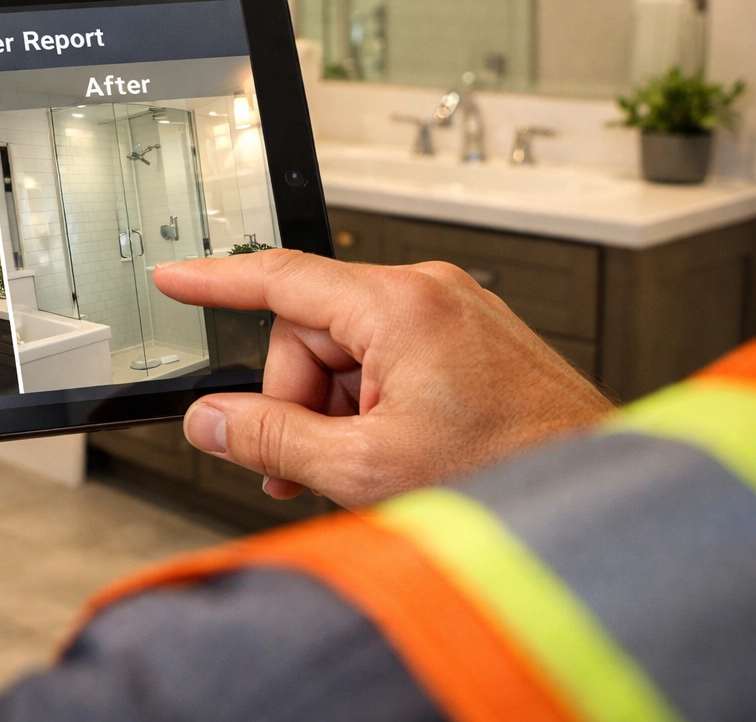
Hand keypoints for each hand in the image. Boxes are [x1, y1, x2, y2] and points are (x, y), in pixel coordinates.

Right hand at [152, 251, 611, 507]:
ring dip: (333, 413)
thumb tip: (210, 421)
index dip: (215, 281)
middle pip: (310, 332)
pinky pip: (385, 360)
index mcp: (400, 306)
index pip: (280, 277)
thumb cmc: (511, 475)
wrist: (595, 492)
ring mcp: (452, 314)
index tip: (174, 278)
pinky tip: (381, 455)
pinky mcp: (466, 339)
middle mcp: (428, 294)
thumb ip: (271, 439)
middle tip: (300, 465)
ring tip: (354, 472)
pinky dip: (368, 408)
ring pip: (346, 353)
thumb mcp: (363, 467)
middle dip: (295, 400)